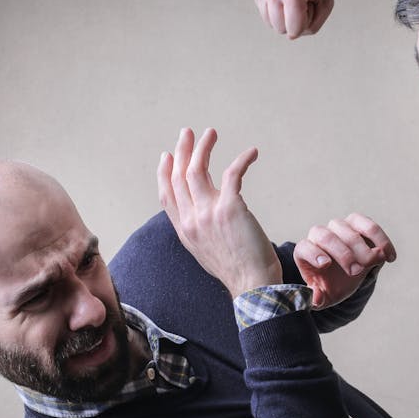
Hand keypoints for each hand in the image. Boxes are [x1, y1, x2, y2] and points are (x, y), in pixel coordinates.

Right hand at [157, 128, 281, 296]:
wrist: (252, 285)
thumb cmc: (237, 270)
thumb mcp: (206, 251)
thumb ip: (199, 231)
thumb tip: (201, 216)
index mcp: (184, 230)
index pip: (166, 195)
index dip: (165, 172)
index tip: (168, 155)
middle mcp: (191, 220)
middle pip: (179, 176)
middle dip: (183, 150)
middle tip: (189, 132)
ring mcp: (209, 213)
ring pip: (197, 170)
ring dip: (203, 147)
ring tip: (211, 133)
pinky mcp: (231, 208)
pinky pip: (232, 173)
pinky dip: (242, 159)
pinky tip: (252, 153)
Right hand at [250, 0, 333, 38]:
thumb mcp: (326, 2)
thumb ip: (314, 25)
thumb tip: (293, 35)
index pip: (294, 31)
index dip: (305, 23)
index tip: (309, 6)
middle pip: (280, 29)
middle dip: (292, 20)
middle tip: (300, 2)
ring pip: (269, 22)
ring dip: (282, 15)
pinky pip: (263, 10)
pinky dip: (273, 6)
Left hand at [294, 213, 396, 308]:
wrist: (348, 276)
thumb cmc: (332, 285)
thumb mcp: (324, 296)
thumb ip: (318, 299)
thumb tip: (317, 299)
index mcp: (306, 253)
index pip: (304, 248)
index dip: (313, 254)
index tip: (325, 265)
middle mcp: (320, 236)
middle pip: (326, 236)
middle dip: (343, 253)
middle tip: (356, 271)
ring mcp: (340, 227)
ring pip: (348, 228)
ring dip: (362, 246)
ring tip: (372, 262)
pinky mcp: (359, 224)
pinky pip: (370, 227)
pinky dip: (381, 241)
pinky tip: (389, 257)